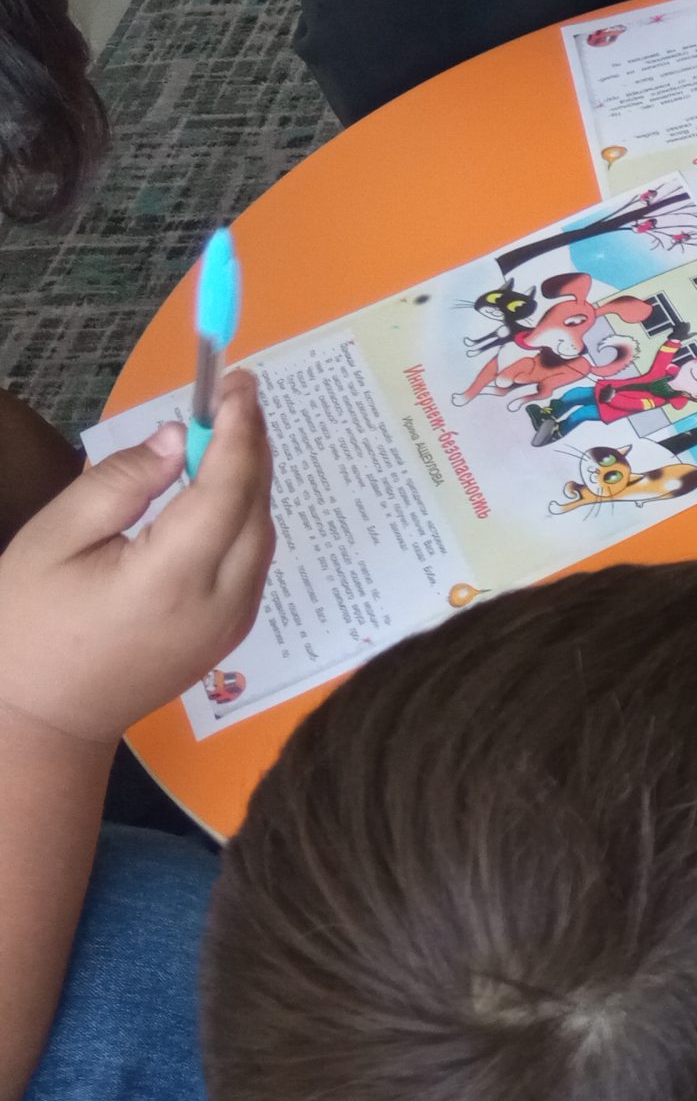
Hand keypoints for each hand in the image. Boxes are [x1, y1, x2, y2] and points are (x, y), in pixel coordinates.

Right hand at [0, 370, 273, 747]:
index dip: (239, 429)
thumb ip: (121, 484)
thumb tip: (180, 440)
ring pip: (262, 535)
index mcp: (174, 578)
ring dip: (252, 479)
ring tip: (227, 429)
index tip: (238, 382)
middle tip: (234, 393)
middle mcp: (221, 602)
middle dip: (253, 445)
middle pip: (257, 508)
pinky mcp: (230, 634)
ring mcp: (233, 623)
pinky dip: (246, 515)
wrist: (43, 718)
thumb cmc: (29, 627)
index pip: (229, 488)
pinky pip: (253, 561)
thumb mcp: (55, 541)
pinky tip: (221, 488)